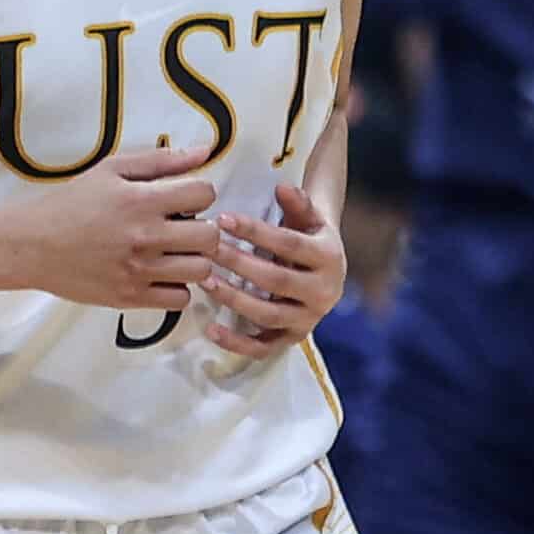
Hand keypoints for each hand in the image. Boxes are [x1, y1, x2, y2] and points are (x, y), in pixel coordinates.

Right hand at [18, 145, 221, 311]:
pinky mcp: (131, 298)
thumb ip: (160, 161)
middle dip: (205, 228)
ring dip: (194, 259)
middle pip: (210, 237)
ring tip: (175, 252)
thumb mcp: (111, 170)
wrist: (31, 245)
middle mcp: (145, 237)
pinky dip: (177, 287)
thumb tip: (205, 151)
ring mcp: (139, 271)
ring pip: (201, 270)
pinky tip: (162, 274)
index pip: (204, 195)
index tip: (186, 199)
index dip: (200, 194)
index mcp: (141, 201)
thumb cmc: (71, 204)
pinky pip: (180, 299)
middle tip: (185, 228)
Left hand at [201, 182, 346, 360]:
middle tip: (207, 248)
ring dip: (233, 299)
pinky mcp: (292, 339)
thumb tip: (283, 186)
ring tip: (204, 280)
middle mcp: (323, 293)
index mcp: (329, 258)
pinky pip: (263, 348)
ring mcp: (308, 319)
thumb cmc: (309, 238)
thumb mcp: (310, 218)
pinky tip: (210, 328)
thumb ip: (298, 203)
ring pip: (267, 315)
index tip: (222, 218)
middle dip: (238, 263)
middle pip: (276, 280)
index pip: (289, 244)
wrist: (327, 272)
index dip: (255, 232)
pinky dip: (236, 343)